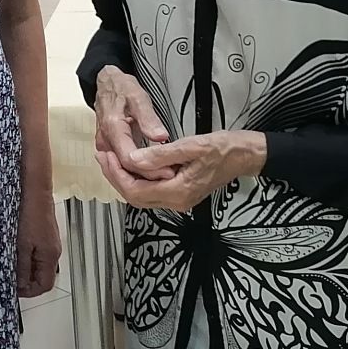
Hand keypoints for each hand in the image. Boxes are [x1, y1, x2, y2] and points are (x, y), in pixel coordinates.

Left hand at [16, 188, 60, 297]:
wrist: (34, 189)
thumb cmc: (29, 214)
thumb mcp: (21, 245)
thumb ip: (22, 267)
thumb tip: (21, 285)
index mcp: (50, 256)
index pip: (44, 285)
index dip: (28, 292)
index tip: (12, 289)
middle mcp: (53, 251)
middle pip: (42, 275)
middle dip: (25, 280)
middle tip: (7, 276)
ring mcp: (49, 241)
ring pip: (37, 263)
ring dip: (23, 267)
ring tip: (7, 262)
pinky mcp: (44, 232)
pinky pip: (35, 251)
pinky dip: (25, 255)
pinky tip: (13, 248)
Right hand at [93, 67, 171, 182]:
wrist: (107, 84)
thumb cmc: (120, 88)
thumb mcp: (138, 97)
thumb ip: (149, 118)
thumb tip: (160, 136)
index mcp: (113, 127)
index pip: (129, 159)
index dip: (148, 168)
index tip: (166, 170)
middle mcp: (106, 140)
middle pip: (126, 167)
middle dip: (149, 174)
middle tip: (171, 173)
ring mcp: (105, 145)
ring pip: (123, 168)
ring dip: (143, 173)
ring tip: (165, 172)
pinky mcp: (108, 147)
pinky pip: (121, 163)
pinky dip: (137, 167)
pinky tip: (152, 168)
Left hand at [101, 131, 265, 212]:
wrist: (245, 155)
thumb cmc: (223, 148)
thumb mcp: (191, 145)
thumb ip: (160, 155)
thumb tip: (133, 159)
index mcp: (179, 192)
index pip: (136, 191)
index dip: (117, 175)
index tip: (107, 156)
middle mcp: (177, 202)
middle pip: (135, 197)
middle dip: (115, 178)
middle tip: (102, 156)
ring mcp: (179, 200)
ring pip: (142, 196)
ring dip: (124, 178)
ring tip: (111, 158)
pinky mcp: (181, 194)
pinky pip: (152, 191)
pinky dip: (137, 179)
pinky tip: (131, 163)